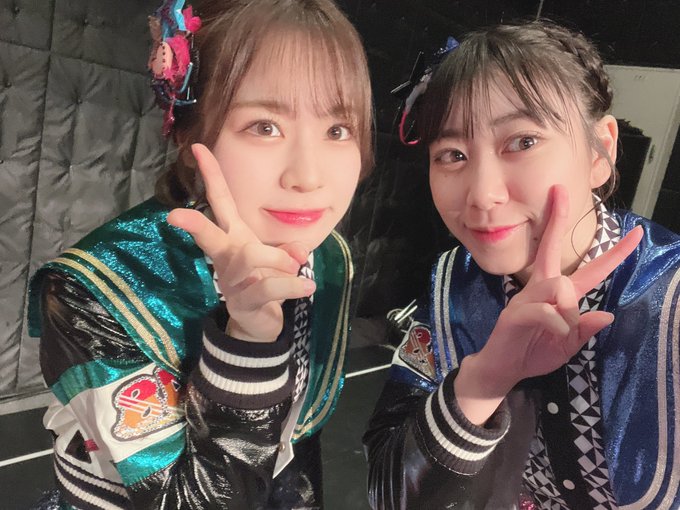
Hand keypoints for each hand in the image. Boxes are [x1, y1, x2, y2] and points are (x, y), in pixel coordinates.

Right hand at [167, 144, 314, 341]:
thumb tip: (298, 251)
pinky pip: (269, 287)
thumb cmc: (266, 280)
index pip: (220, 201)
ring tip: (297, 268)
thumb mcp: (281, 260)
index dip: (211, 175)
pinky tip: (307, 286)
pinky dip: (292, 285)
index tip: (198, 148)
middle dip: (193, 224)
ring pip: (251, 256)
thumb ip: (290, 249)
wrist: (260, 322)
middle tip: (174, 216)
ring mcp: (231, 280)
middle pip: (208, 234)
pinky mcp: (242, 302)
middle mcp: (226, 255)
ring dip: (280, 260)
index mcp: (234, 237)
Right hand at [455, 185, 641, 422]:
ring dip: (568, 309)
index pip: (591, 270)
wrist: (502, 368)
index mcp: (559, 295)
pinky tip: (554, 333)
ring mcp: (527, 298)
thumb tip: (608, 315)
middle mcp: (542, 288)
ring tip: (560, 330)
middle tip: (561, 190)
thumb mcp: (568, 345)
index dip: (615, 253)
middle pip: (552, 248)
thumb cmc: (533, 353)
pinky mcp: (516, 313)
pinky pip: (545, 310)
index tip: (635, 233)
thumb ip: (585, 330)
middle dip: (557, 219)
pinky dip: (556, 324)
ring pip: (560, 285)